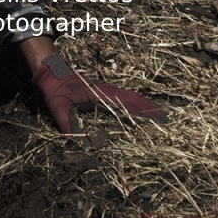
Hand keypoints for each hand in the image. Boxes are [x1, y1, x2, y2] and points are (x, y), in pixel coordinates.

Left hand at [32, 51, 165, 129]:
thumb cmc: (55, 91)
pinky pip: (124, 95)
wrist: (51, 73)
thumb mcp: (58, 109)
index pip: (125, 104)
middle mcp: (106, 91)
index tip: (156, 118)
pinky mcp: (103, 90)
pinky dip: (135, 101)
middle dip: (149, 108)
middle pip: (133, 99)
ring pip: (130, 96)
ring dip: (144, 104)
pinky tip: (139, 107)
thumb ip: (67, 126)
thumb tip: (77, 144)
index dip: (141, 111)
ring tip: (159, 113)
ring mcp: (106, 89)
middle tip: (166, 118)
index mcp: (99, 95)